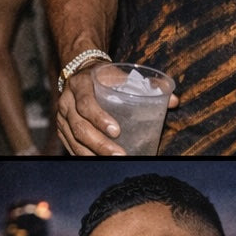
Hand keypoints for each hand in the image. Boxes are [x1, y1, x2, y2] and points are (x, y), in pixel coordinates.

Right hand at [56, 65, 179, 155]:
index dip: (99, 118)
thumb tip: (173, 101)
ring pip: (74, 140)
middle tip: (120, 155)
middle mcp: (66, 101)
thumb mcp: (121, 75)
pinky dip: (84, 156)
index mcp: (80, 84)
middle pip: (80, 127)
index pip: (86, 103)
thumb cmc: (105, 77)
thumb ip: (147, 86)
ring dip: (93, 154)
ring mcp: (62, 117)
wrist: (81, 72)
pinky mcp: (62, 129)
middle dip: (100, 144)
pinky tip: (99, 163)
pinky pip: (70, 146)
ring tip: (113, 162)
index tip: (117, 131)